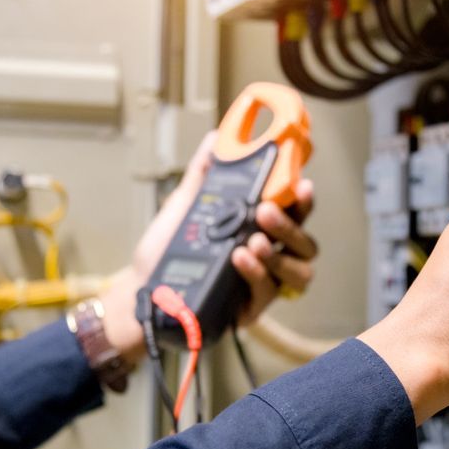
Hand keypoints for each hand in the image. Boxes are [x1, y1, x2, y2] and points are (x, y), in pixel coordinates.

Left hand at [100, 133, 317, 364]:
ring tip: (253, 241)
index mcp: (261, 230)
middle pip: (305, 244)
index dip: (304, 201)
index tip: (302, 185)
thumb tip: (215, 139)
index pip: (296, 214)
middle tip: (265, 212)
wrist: (143, 287)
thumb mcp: (185, 205)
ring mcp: (263, 284)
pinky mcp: (251, 308)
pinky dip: (256, 272)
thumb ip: (204, 174)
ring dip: (280, 254)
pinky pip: (268, 292)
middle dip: (291, 226)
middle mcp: (270, 257)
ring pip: (299, 272)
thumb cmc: (167, 249)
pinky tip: (239, 259)